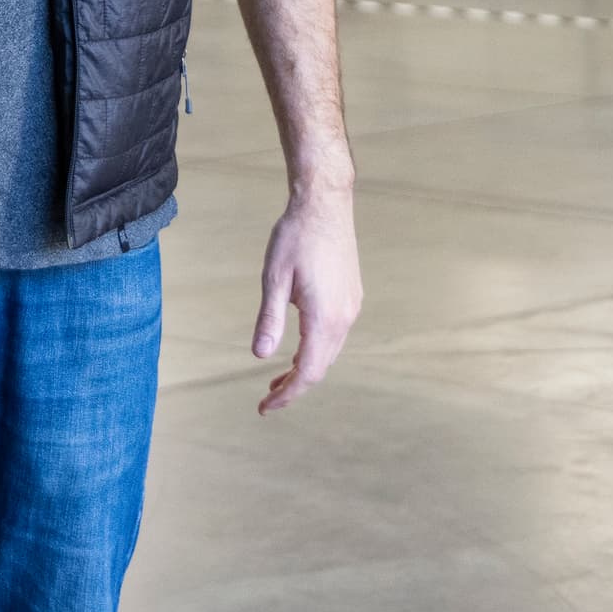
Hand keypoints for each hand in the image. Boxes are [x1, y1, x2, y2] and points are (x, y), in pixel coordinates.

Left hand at [251, 181, 361, 414]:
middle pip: (321, 366)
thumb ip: (269, 319)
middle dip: (295, 385)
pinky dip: (317, 349)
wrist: (325, 203)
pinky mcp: (352, 295)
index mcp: (324, 317)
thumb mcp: (274, 278)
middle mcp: (344, 317)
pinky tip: (300, 346)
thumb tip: (260, 355)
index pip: (308, 371)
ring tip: (279, 378)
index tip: (265, 408)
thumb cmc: (295, 236)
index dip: (288, 394)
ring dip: (306, 368)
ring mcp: (351, 306)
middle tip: (267, 398)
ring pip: (330, 352)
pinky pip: (336, 335)